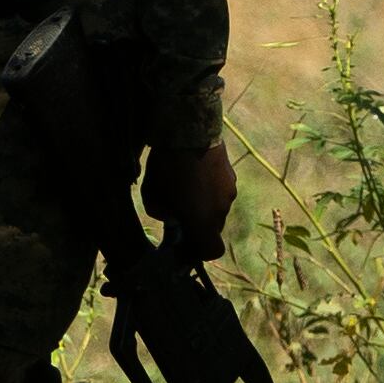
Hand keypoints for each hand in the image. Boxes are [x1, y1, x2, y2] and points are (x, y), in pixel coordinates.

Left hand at [141, 136, 237, 260]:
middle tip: (179, 211)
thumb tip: (173, 215)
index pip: (212, 251)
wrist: (190, 130)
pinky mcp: (231, 173)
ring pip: (217, 207)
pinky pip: (220, 189)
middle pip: (212, 228)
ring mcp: (230, 190)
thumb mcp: (153, 197)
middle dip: (198, 225)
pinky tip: (195, 173)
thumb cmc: (167, 168)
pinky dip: (209, 188)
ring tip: (186, 187)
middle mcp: (222, 210)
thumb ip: (163, 215)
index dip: (198, 252)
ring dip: (204, 204)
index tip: (183, 243)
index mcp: (204, 222)